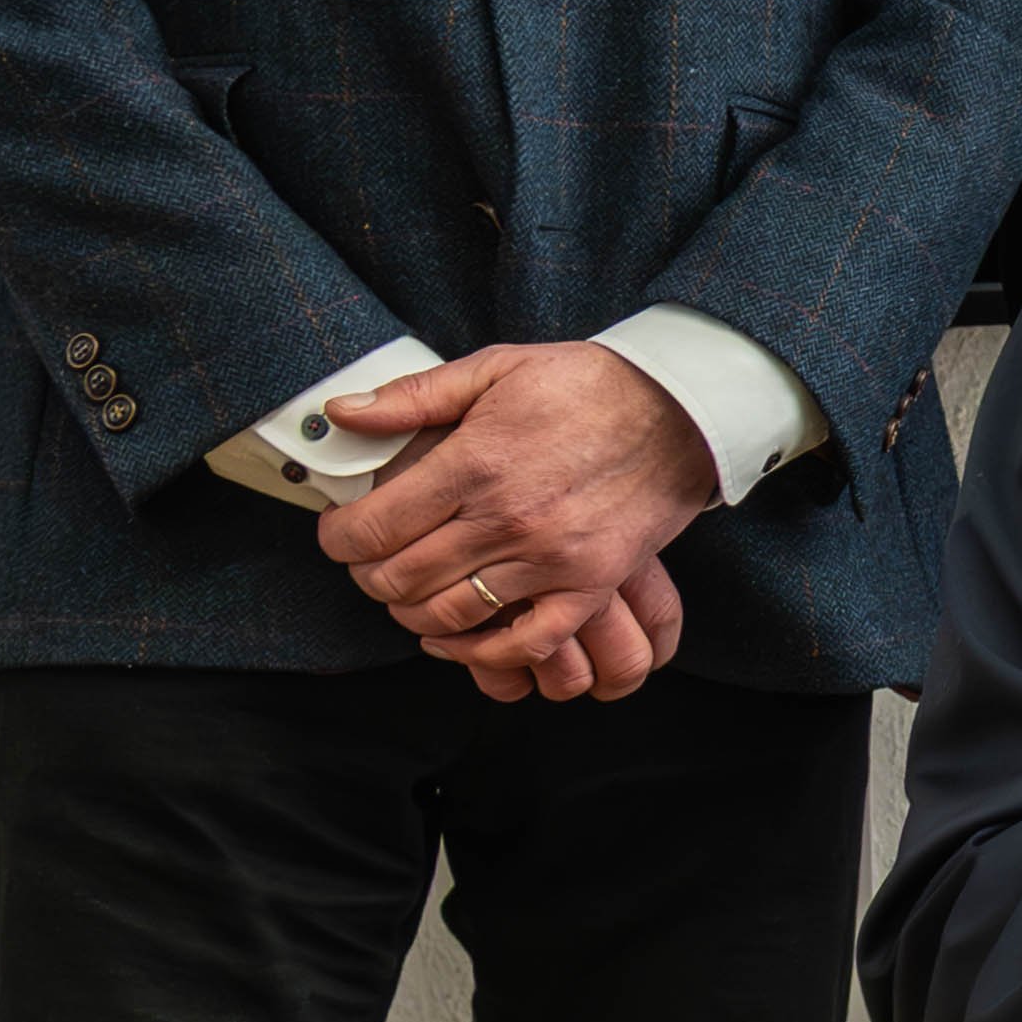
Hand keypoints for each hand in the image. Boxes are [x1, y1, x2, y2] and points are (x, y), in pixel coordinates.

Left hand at [317, 341, 720, 696]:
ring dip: (412, 613)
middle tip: (370, 562)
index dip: (338, 537)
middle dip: (368, 576)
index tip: (340, 532)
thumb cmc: (589, 385)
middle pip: (400, 578)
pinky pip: (524, 644)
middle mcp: (507, 518)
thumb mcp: (498, 367)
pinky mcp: (589, 585)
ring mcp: (551, 559)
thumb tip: (341, 415)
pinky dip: (481, 653)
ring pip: (449, 615)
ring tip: (410, 592)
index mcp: (476, 462)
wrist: (682, 408)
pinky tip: (460, 637)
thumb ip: (415, 395)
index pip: (372, 527)